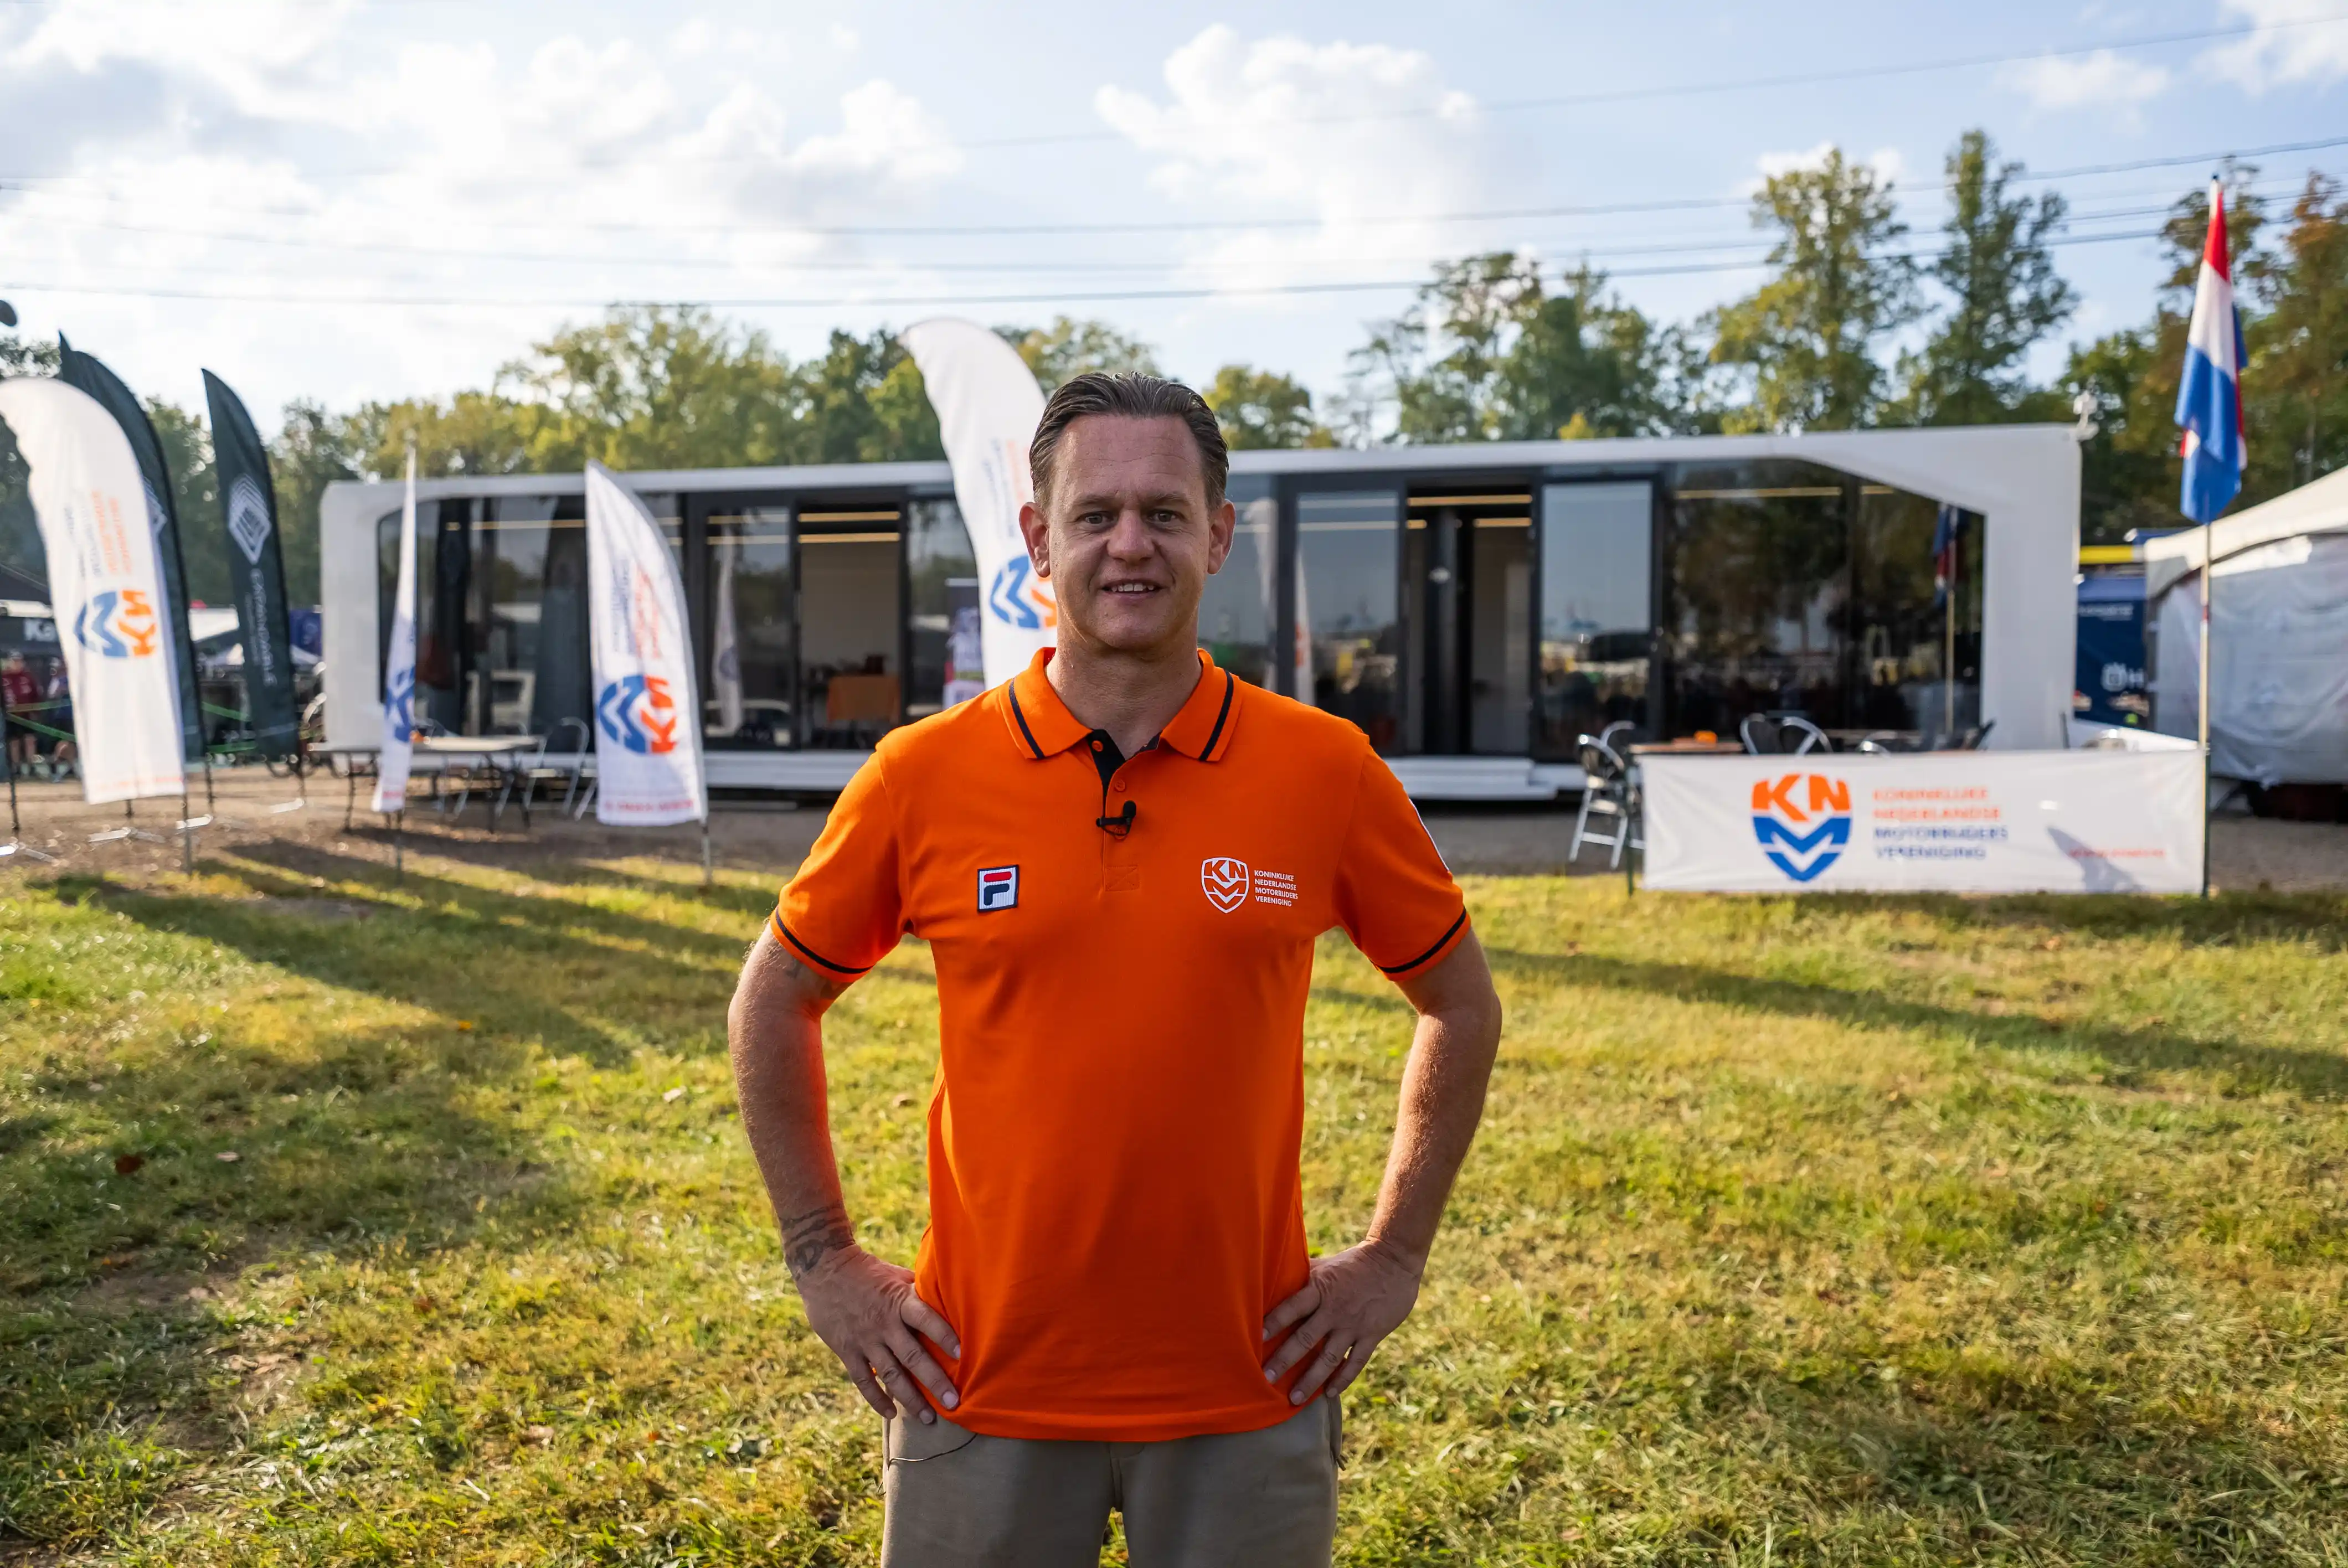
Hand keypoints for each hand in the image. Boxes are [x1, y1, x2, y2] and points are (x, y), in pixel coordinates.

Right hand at [796, 1244, 962, 1423]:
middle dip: (934, 1381)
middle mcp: (883, 1324)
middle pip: (912, 1356)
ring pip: (890, 1375)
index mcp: (898, 1301)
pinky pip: (863, 1380)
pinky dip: (876, 1399)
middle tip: (953, 1403)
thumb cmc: (869, 1271)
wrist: (824, 1269)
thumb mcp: (897, 1275)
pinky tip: (891, 1414)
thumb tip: (950, 1301)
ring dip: (910, 1398)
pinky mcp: (847, 1351)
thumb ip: (919, 1293)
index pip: (925, 1319)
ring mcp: (864, 1340)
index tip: (962, 1354)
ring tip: (928, 1418)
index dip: (943, 1335)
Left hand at [1260, 1238, 1421, 1404]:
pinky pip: (1355, 1362)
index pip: (1292, 1307)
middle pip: (1306, 1338)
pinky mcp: (1372, 1335)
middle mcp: (1334, 1309)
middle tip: (1266, 1379)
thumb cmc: (1353, 1262)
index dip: (1274, 1322)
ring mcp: (1354, 1325)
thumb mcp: (1325, 1266)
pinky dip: (1342, 1379)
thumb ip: (1302, 1277)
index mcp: (1320, 1288)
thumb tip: (1272, 1282)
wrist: (1394, 1259)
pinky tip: (1329, 1393)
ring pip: (1329, 1357)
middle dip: (1285, 1360)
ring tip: (1295, 1399)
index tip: (1256, 1338)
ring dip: (1311, 1379)